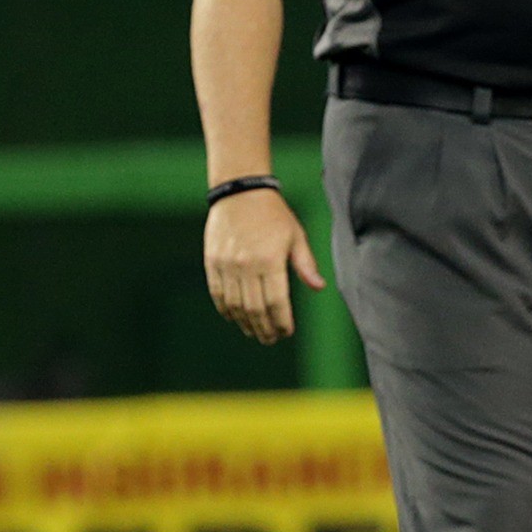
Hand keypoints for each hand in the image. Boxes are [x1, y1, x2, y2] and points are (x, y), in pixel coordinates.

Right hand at [204, 187, 324, 344]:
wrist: (240, 191)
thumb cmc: (273, 214)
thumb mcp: (296, 236)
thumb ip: (305, 264)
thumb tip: (319, 287)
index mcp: (271, 260)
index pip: (276, 302)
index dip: (282, 322)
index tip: (287, 332)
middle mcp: (247, 265)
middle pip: (255, 309)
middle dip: (264, 329)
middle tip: (271, 339)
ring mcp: (227, 265)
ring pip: (235, 305)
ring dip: (245, 323)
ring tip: (254, 333)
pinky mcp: (212, 262)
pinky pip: (218, 293)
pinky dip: (226, 309)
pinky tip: (234, 318)